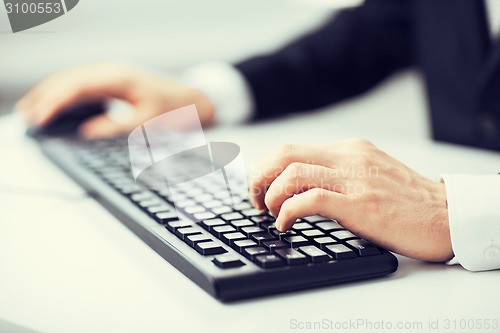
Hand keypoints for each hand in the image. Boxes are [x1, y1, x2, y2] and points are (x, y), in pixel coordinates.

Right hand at [16, 62, 214, 138]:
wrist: (193, 99)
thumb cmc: (173, 109)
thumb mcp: (148, 122)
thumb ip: (117, 126)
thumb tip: (86, 132)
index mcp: (118, 78)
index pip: (77, 85)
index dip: (55, 101)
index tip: (39, 117)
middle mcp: (111, 72)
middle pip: (69, 79)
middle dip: (46, 96)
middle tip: (28, 116)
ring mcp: (111, 75)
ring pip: (73, 80)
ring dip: (52, 93)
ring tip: (32, 110)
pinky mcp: (113, 82)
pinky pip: (83, 85)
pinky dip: (66, 94)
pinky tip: (56, 104)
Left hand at [249, 139, 452, 261]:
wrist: (447, 216)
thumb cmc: (409, 202)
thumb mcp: (371, 174)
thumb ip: (340, 173)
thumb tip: (302, 185)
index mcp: (350, 150)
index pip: (293, 148)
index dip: (266, 167)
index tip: (259, 187)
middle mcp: (349, 158)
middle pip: (284, 153)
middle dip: (259, 176)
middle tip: (255, 200)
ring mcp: (355, 179)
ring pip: (292, 172)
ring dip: (269, 195)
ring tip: (269, 213)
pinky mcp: (360, 204)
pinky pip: (309, 199)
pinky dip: (287, 211)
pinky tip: (284, 224)